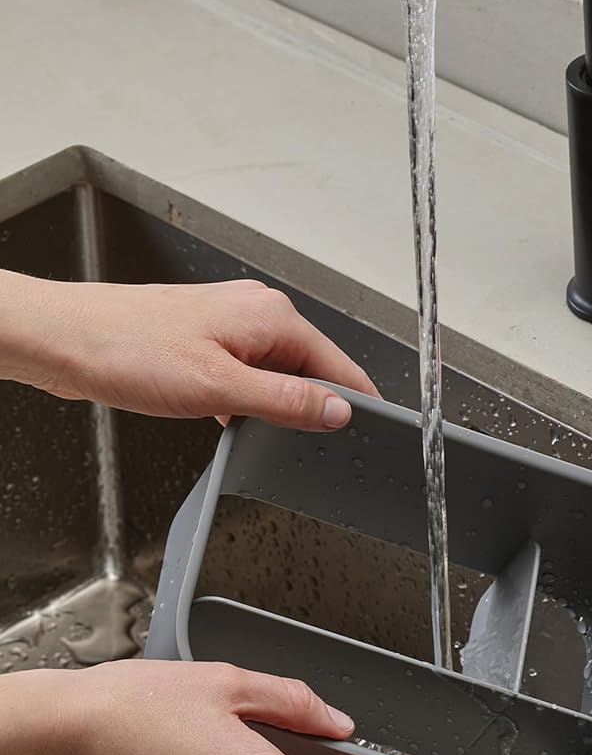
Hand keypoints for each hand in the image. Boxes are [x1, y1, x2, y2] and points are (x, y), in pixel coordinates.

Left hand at [0, 272, 377, 430]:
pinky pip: (247, 374)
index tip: (369, 435)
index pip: (341, 366)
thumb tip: (338, 411)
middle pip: (312, 371)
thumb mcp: (219, 389)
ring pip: (277, 375)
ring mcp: (231, 324)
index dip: (356, 405)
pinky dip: (241, 398)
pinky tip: (218, 415)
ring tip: (238, 423)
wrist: (60, 339)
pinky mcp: (207, 338)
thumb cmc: (124, 350)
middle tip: (290, 442)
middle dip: (306, 408)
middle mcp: (257, 312)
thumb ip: (287, 402)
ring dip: (267, 405)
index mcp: (272, 317)